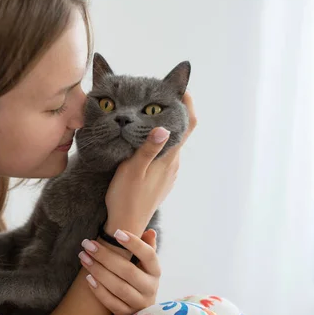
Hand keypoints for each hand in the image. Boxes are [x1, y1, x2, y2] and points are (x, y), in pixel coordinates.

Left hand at [78, 229, 159, 314]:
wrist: (139, 314)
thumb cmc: (138, 281)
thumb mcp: (145, 266)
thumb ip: (147, 248)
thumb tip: (150, 232)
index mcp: (155, 271)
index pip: (149, 255)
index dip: (135, 244)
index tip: (117, 232)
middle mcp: (150, 288)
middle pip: (128, 271)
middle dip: (106, 256)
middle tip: (88, 244)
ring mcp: (139, 303)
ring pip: (119, 288)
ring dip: (99, 271)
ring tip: (84, 258)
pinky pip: (112, 303)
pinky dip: (99, 291)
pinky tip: (88, 278)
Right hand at [105, 92, 196, 235]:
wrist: (126, 225)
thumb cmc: (125, 197)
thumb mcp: (132, 170)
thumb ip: (147, 148)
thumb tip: (164, 127)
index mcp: (168, 158)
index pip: (188, 126)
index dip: (188, 105)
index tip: (180, 88)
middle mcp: (173, 164)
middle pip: (180, 131)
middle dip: (172, 112)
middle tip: (155, 97)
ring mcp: (168, 172)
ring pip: (171, 143)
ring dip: (163, 128)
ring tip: (146, 116)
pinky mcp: (162, 179)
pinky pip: (164, 154)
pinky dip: (158, 142)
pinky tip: (142, 142)